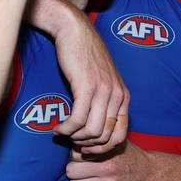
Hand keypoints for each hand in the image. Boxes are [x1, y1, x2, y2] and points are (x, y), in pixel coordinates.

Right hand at [51, 9, 128, 152]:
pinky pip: (77, 120)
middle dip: (87, 146)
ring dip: (74, 138)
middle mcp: (117, 95)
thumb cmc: (84, 56)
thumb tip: (96, 129)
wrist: (74, 31)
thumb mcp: (102, 80)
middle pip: (105, 137)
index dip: (103, 149)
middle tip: (72, 144)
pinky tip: (57, 127)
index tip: (86, 149)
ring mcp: (103, 91)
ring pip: (92, 132)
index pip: (121, 136)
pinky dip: (65, 129)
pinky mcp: (85, 87)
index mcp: (123, 96)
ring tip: (63, 134)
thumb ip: (104, 101)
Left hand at [66, 141, 152, 180]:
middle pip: (72, 172)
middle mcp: (107, 170)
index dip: (75, 155)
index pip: (75, 155)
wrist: (150, 173)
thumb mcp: (116, 142)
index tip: (80, 157)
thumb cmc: (130, 155)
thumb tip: (75, 142)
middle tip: (79, 169)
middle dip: (73, 170)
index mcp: (107, 154)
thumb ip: (97, 141)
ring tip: (85, 179)